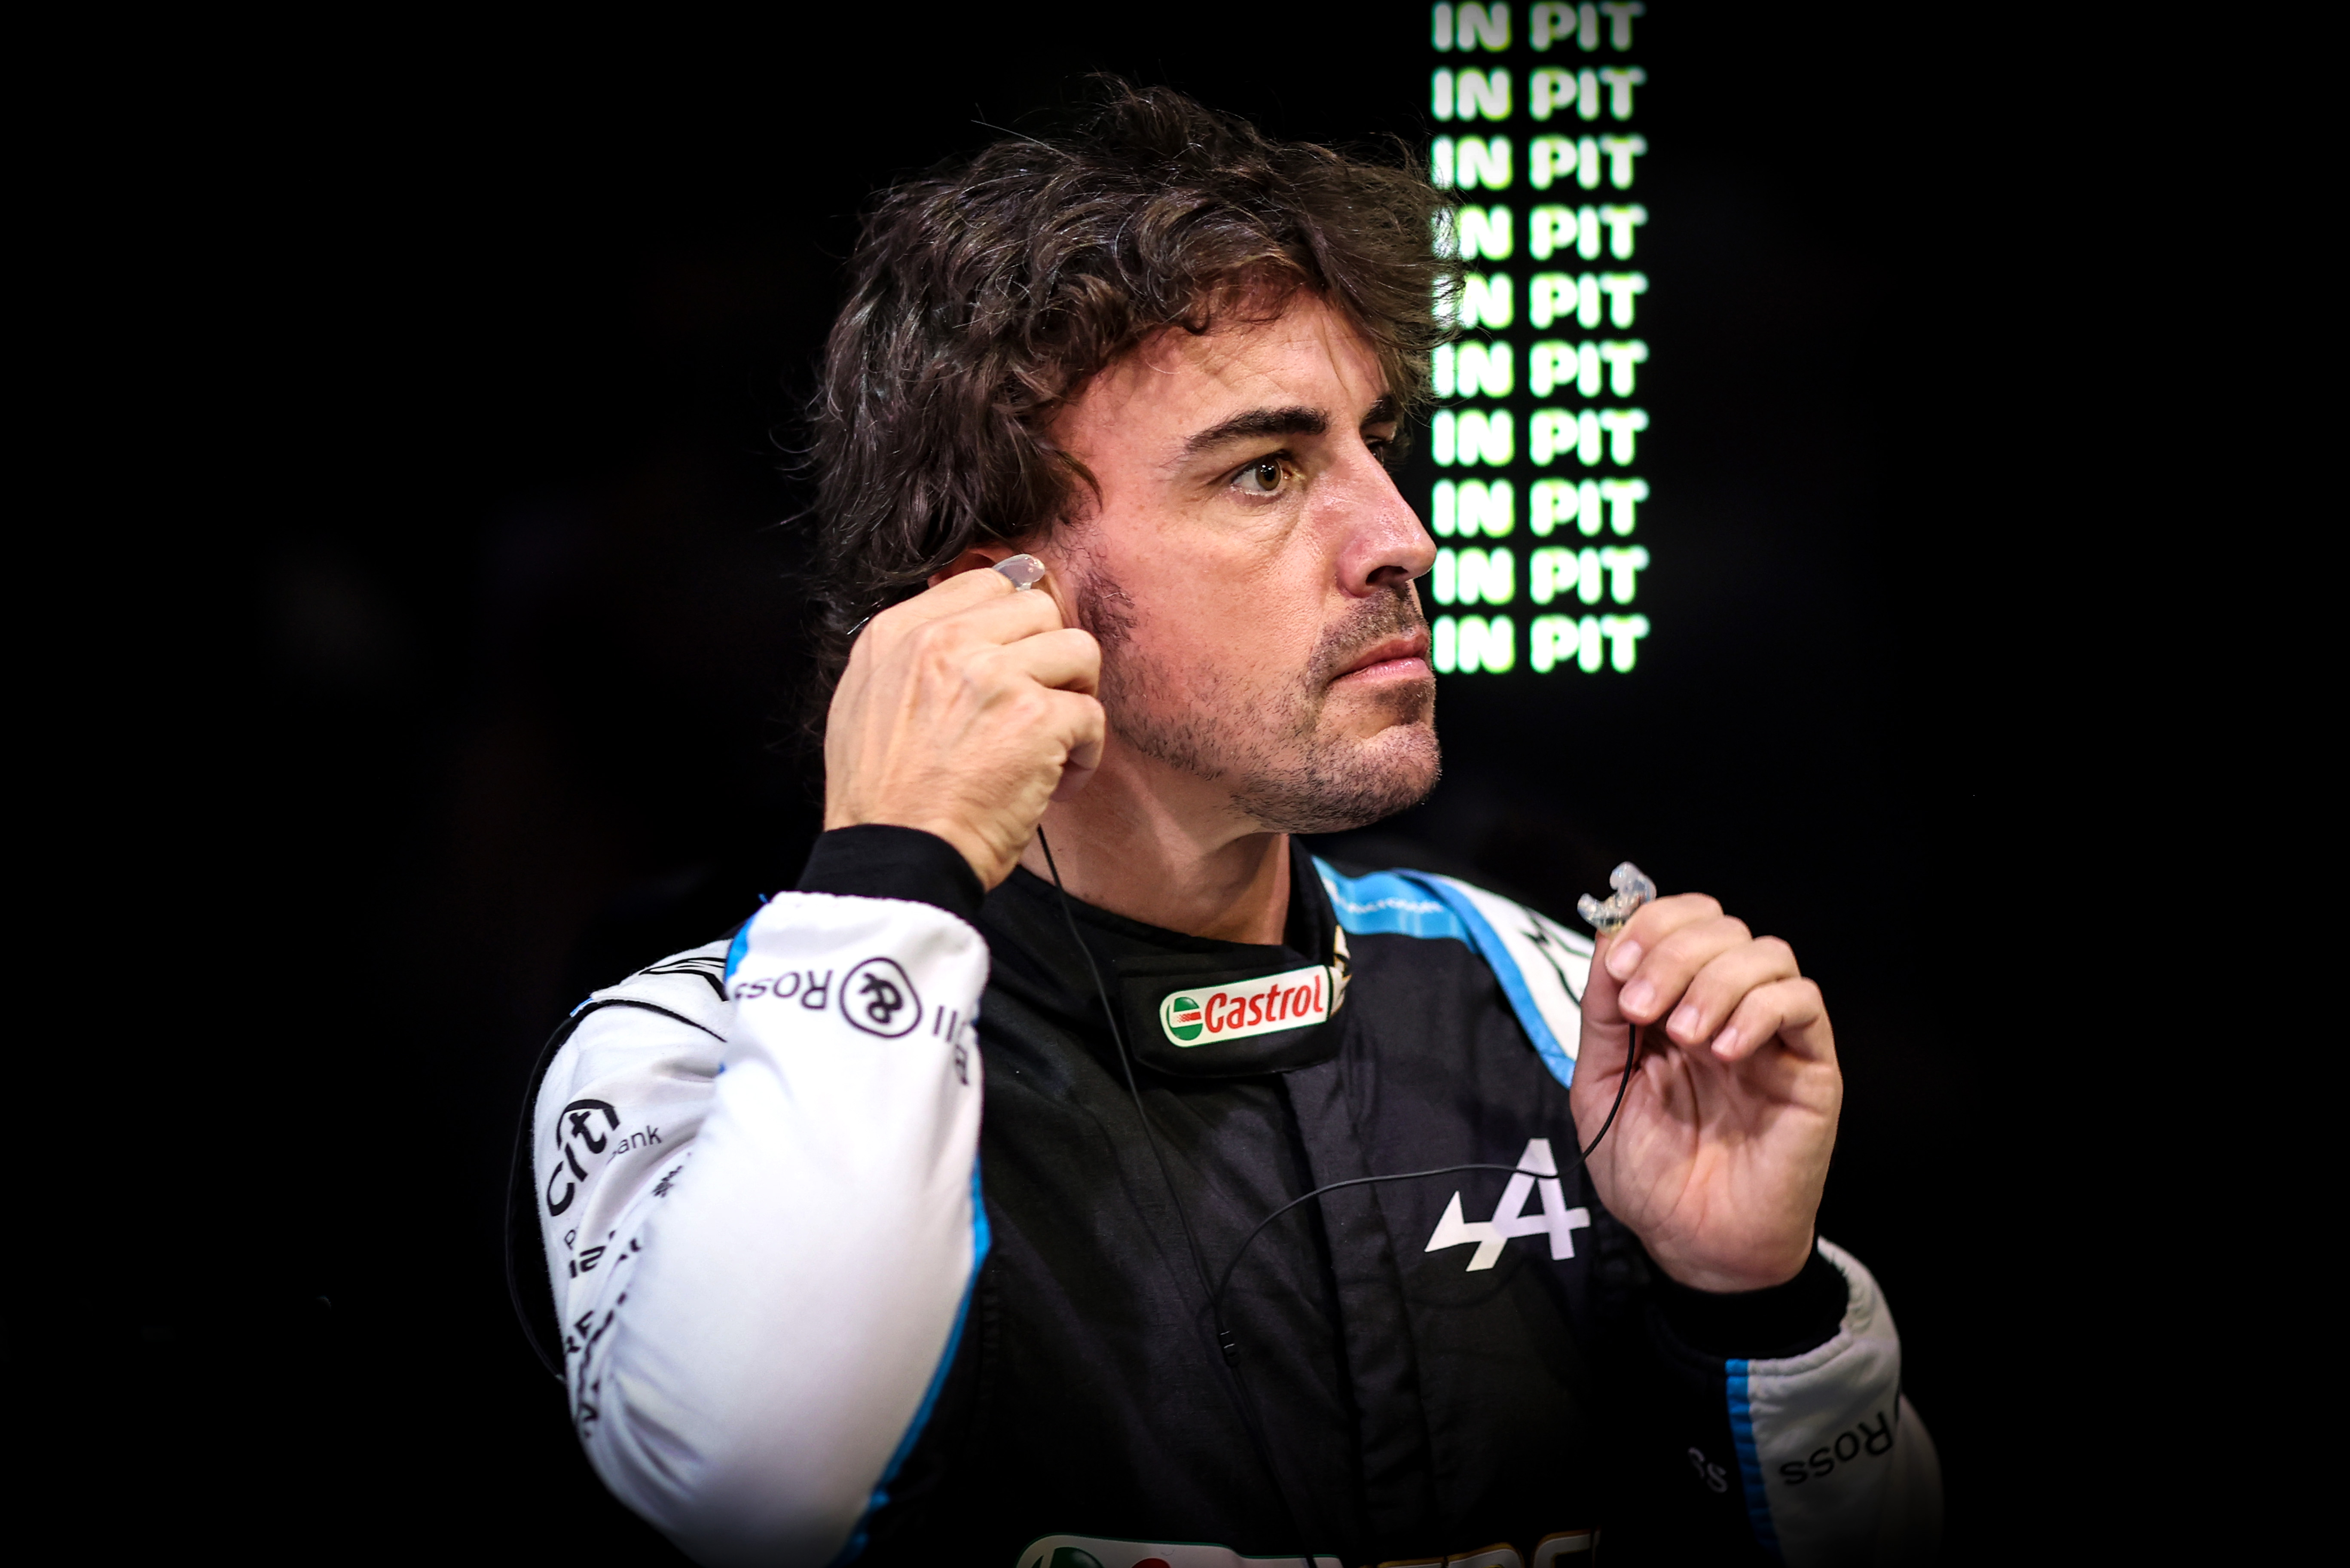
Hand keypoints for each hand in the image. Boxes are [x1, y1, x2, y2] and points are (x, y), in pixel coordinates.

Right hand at [822, 562, 1104, 887]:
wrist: (895, 856)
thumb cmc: (881, 799)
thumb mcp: (863, 703)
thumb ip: (909, 657)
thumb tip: (962, 629)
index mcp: (898, 634)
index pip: (986, 582)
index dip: (1016, 623)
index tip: (1021, 659)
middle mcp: (944, 641)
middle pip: (1038, 607)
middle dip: (1049, 658)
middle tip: (1038, 706)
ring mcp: (992, 675)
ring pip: (1078, 650)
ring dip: (1075, 697)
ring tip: (1055, 741)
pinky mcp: (1035, 717)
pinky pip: (1091, 713)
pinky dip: (1086, 753)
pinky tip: (1059, 782)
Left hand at [1569, 893, 1840, 1291]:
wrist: (1693, 1243)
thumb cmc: (1648, 1172)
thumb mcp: (1599, 1085)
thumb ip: (1601, 1014)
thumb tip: (1607, 937)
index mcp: (1675, 1002)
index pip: (1681, 921)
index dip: (1650, 923)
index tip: (1618, 966)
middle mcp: (1727, 1008)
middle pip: (1721, 926)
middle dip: (1673, 952)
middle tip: (1641, 1007)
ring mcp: (1772, 1034)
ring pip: (1766, 953)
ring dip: (1715, 980)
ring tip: (1683, 1037)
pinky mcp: (1811, 1066)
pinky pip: (1803, 1003)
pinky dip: (1759, 1011)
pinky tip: (1723, 1052)